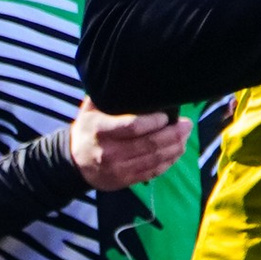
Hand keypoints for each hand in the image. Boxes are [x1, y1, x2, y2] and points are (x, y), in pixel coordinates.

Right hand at [67, 101, 190, 192]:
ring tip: (185, 136)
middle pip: (149, 144)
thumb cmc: (87, 130)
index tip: (166, 116)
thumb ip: (107, 95)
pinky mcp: (125, 180)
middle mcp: (109, 152)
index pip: (132, 127)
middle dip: (173, 134)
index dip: (154, 122)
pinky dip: (168, 162)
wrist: (74, 163)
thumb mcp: (90, 109)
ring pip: (154, 159)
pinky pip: (152, 172)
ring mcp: (118, 169)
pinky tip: (177, 152)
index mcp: (100, 130)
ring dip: (175, 148)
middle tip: (186, 124)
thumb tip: (131, 78)